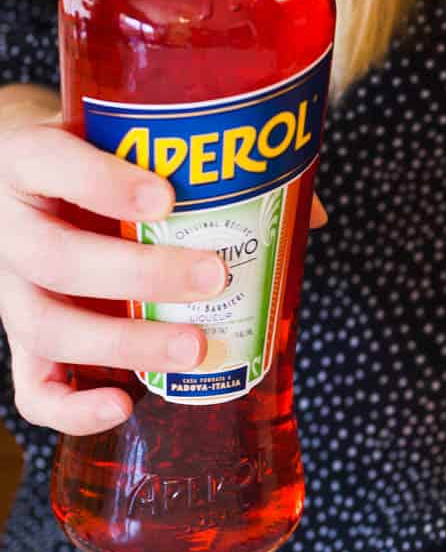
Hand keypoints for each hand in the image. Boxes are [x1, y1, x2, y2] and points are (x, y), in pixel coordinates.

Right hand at [0, 91, 226, 433]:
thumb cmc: (97, 161)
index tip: (168, 195)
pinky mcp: (23, 344)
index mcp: (30, 162)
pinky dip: (72, 408)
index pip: (48, 162)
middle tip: (215, 275)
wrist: (34, 186)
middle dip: (141, 273)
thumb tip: (310, 211)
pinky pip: (32, 389)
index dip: (103, 182)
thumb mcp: (128, 143)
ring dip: (124, 341)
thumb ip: (200, 167)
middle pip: (55, 258)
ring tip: (196, 344)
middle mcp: (11, 228)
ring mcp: (12, 291)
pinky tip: (125, 404)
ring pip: (44, 324)